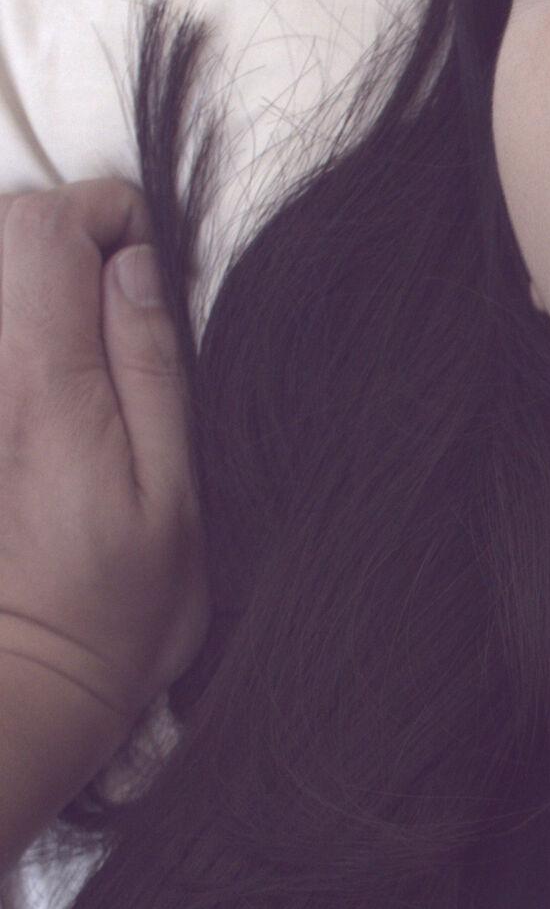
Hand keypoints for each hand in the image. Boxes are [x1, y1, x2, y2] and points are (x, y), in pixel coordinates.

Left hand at [0, 180, 209, 755]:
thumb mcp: (174, 496)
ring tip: (72, 345)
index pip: (45, 227)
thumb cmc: (112, 612)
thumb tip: (139, 267)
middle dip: (57, 241)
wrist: (17, 692)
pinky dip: (12, 342)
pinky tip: (36, 394)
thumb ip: (153, 368)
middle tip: (112, 299)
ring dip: (26, 292)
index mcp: (42, 383)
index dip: (103, 216)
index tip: (144, 261)